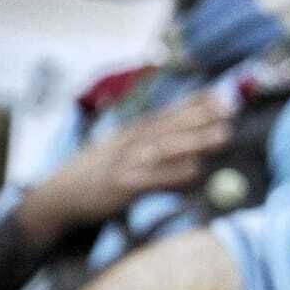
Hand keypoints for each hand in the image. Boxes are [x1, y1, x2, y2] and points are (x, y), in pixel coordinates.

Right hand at [18, 91, 233, 246]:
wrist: (59, 195)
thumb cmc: (98, 172)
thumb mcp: (121, 148)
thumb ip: (151, 140)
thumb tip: (188, 138)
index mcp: (133, 131)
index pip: (169, 112)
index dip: (196, 103)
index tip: (223, 94)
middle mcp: (131, 142)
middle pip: (172, 125)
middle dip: (203, 116)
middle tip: (230, 108)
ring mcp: (127, 163)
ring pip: (167, 148)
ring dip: (197, 140)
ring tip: (224, 134)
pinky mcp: (123, 186)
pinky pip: (154, 179)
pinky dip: (175, 174)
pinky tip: (196, 169)